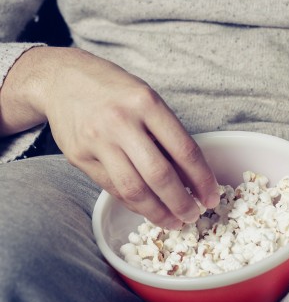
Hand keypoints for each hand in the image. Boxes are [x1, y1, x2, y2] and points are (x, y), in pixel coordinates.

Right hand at [0, 46, 219, 227]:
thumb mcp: (147, 99)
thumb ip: (167, 134)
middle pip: (159, 175)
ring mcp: (98, 141)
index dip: (202, 179)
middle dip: (182, 203)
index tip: (211, 196)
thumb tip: (191, 176)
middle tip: (194, 216)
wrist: (63, 80)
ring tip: (174, 222)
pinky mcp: (80, 157)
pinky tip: (148, 209)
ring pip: (134, 189)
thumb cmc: (114, 90)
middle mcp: (122, 122)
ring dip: (158, 212)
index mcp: (147, 104)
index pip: (184, 150)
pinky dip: (134, 204)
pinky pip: (113, 188)